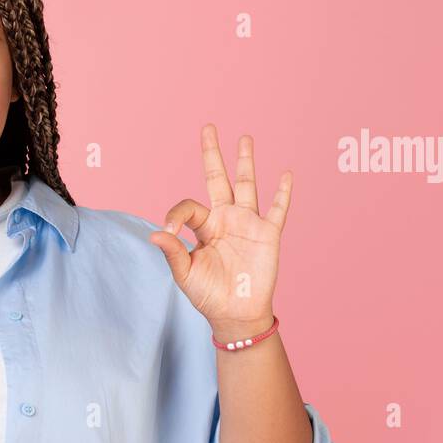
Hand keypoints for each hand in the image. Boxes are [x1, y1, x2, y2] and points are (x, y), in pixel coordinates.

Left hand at [148, 124, 291, 342]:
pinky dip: (283, 193)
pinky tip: (286, 174)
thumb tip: (156, 234)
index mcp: (203, 227)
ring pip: (247, 185)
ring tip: (244, 138)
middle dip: (212, 154)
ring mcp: (248, 224)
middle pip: (218, 179)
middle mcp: (225, 219)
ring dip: (245, 162)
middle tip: (207, 128)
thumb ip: (174, 253)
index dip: (176, 215)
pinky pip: (278, 210)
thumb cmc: (208, 295)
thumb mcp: (186, 274)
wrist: (236, 314)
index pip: (189, 206)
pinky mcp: (268, 235)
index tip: (170, 233)